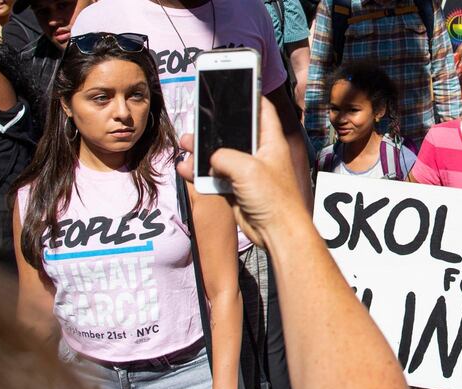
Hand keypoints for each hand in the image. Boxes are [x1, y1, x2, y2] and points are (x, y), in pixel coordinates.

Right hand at [176, 97, 308, 247]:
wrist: (276, 232)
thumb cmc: (274, 199)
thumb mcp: (247, 169)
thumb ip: (224, 156)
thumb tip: (211, 158)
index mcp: (270, 142)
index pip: (262, 109)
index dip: (250, 94)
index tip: (234, 83)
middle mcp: (259, 153)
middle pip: (234, 131)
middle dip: (214, 125)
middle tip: (196, 118)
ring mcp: (246, 171)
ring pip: (219, 154)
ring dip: (201, 150)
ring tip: (185, 143)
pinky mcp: (235, 188)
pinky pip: (213, 175)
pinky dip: (199, 172)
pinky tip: (186, 167)